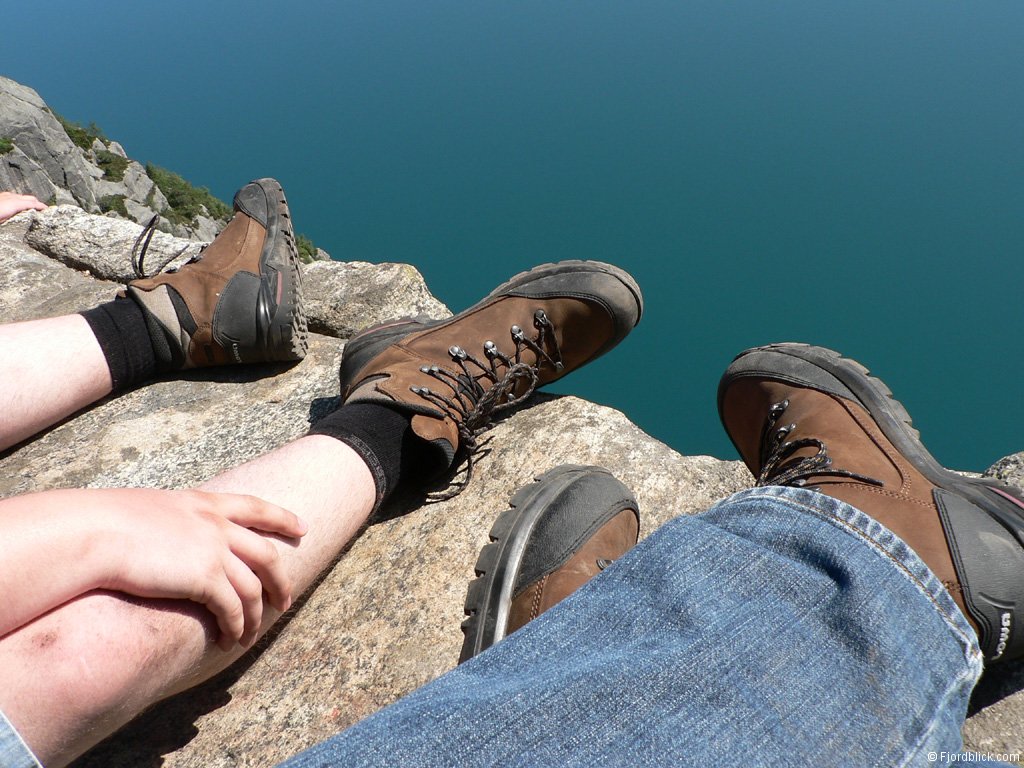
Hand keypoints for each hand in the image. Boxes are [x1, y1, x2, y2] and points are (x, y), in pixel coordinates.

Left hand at [0, 191, 46, 222]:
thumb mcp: (8, 220)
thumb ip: (20, 217)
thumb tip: (29, 218)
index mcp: (16, 203)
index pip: (33, 203)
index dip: (42, 207)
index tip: (48, 210)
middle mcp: (12, 197)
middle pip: (31, 198)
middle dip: (38, 203)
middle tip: (42, 210)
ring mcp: (7, 195)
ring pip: (23, 196)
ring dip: (30, 202)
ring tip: (32, 209)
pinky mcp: (3, 195)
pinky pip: (16, 196)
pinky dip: (21, 200)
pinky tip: (20, 206)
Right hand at [0, 488, 307, 649]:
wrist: (96, 532)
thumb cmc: (107, 522)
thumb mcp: (150, 509)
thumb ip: (172, 521)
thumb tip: (168, 536)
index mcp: (204, 502)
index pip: (255, 507)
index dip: (281, 518)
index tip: (302, 527)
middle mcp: (217, 525)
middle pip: (266, 554)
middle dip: (280, 580)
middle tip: (287, 600)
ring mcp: (215, 551)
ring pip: (252, 588)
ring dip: (256, 616)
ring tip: (252, 635)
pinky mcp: (206, 578)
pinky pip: (233, 608)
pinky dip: (236, 627)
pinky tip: (232, 640)